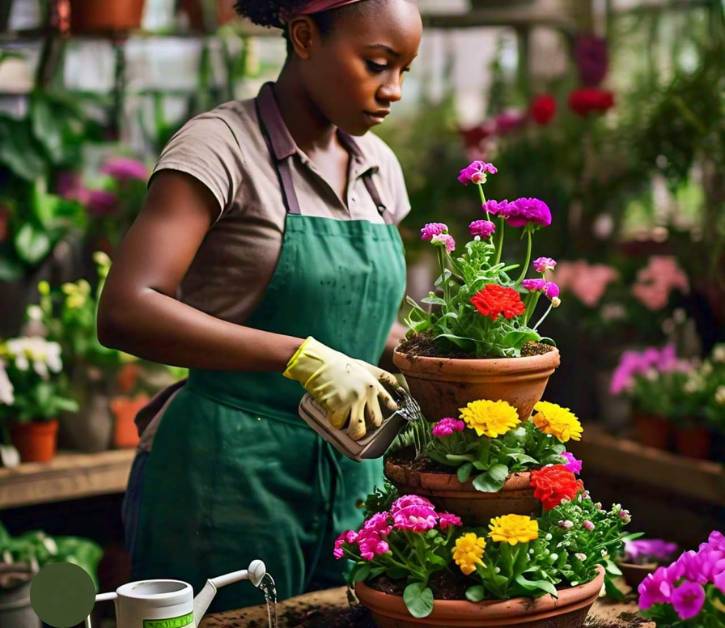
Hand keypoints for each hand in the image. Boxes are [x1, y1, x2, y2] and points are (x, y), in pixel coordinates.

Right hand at [283, 337, 398, 439]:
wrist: (318, 362)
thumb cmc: (338, 363)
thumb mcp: (362, 366)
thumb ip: (376, 375)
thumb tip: (392, 383)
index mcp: (373, 383)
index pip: (389, 401)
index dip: (389, 411)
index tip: (384, 415)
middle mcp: (366, 393)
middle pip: (376, 421)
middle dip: (370, 426)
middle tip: (362, 425)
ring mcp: (352, 400)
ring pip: (358, 429)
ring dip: (354, 433)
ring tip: (350, 432)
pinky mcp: (337, 406)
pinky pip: (339, 423)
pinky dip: (335, 422)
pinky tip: (333, 416)